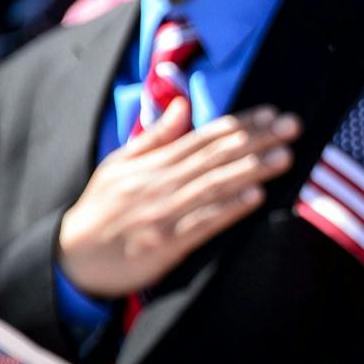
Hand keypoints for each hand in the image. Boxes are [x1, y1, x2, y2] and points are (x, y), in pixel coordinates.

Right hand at [56, 99, 299, 298]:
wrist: (72, 258)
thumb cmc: (101, 208)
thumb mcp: (120, 164)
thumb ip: (155, 136)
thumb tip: (182, 105)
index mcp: (153, 163)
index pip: (204, 138)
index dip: (240, 124)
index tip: (272, 113)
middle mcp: (160, 183)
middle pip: (215, 157)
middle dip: (257, 140)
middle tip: (292, 127)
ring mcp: (164, 213)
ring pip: (214, 186)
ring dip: (251, 170)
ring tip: (283, 157)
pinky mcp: (166, 244)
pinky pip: (203, 223)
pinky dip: (229, 209)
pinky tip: (255, 197)